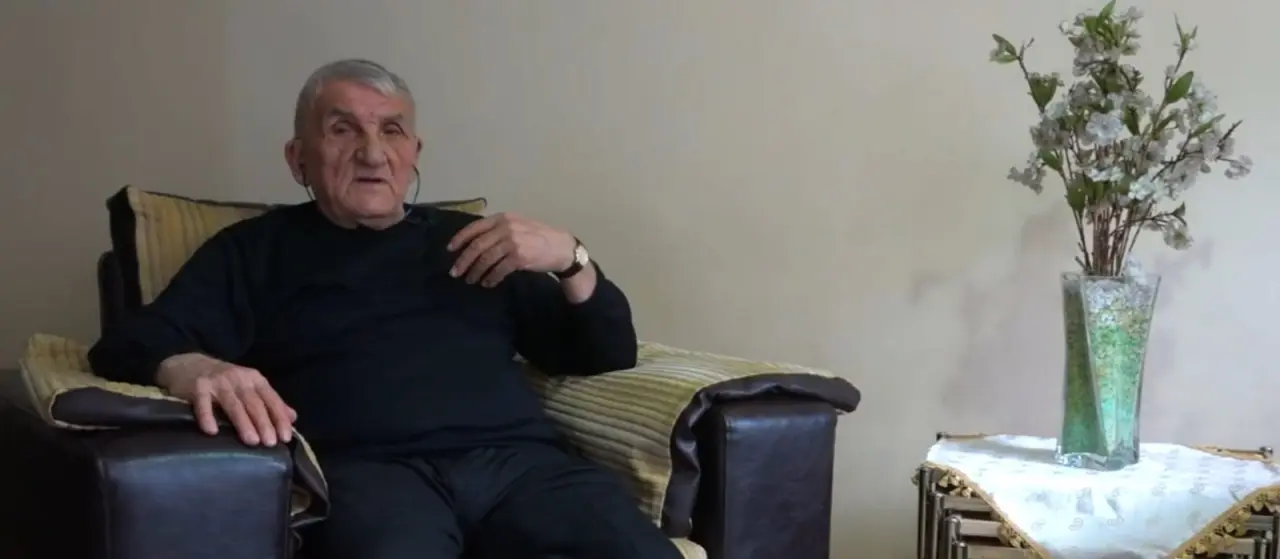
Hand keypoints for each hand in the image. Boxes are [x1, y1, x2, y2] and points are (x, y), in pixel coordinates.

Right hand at [157, 353, 296, 446]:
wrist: (189, 365)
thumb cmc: (225, 382)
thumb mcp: (250, 387)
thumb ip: (270, 402)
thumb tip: (293, 418)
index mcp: (255, 379)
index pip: (271, 399)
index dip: (279, 418)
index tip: (285, 437)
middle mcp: (239, 378)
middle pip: (254, 403)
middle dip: (264, 423)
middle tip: (270, 443)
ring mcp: (218, 382)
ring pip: (233, 404)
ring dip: (243, 423)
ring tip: (252, 441)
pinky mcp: (197, 386)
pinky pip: (203, 403)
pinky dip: (207, 416)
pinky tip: (212, 431)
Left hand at [447, 212, 575, 286]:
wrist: (561, 247)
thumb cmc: (538, 237)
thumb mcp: (518, 226)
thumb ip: (498, 230)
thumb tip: (475, 243)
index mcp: (503, 218)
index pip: (475, 227)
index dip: (459, 239)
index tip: (450, 250)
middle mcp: (506, 227)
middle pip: (477, 246)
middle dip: (464, 261)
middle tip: (455, 272)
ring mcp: (513, 242)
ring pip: (485, 259)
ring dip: (475, 272)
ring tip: (471, 280)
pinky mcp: (519, 257)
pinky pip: (498, 270)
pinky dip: (490, 278)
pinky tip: (488, 283)